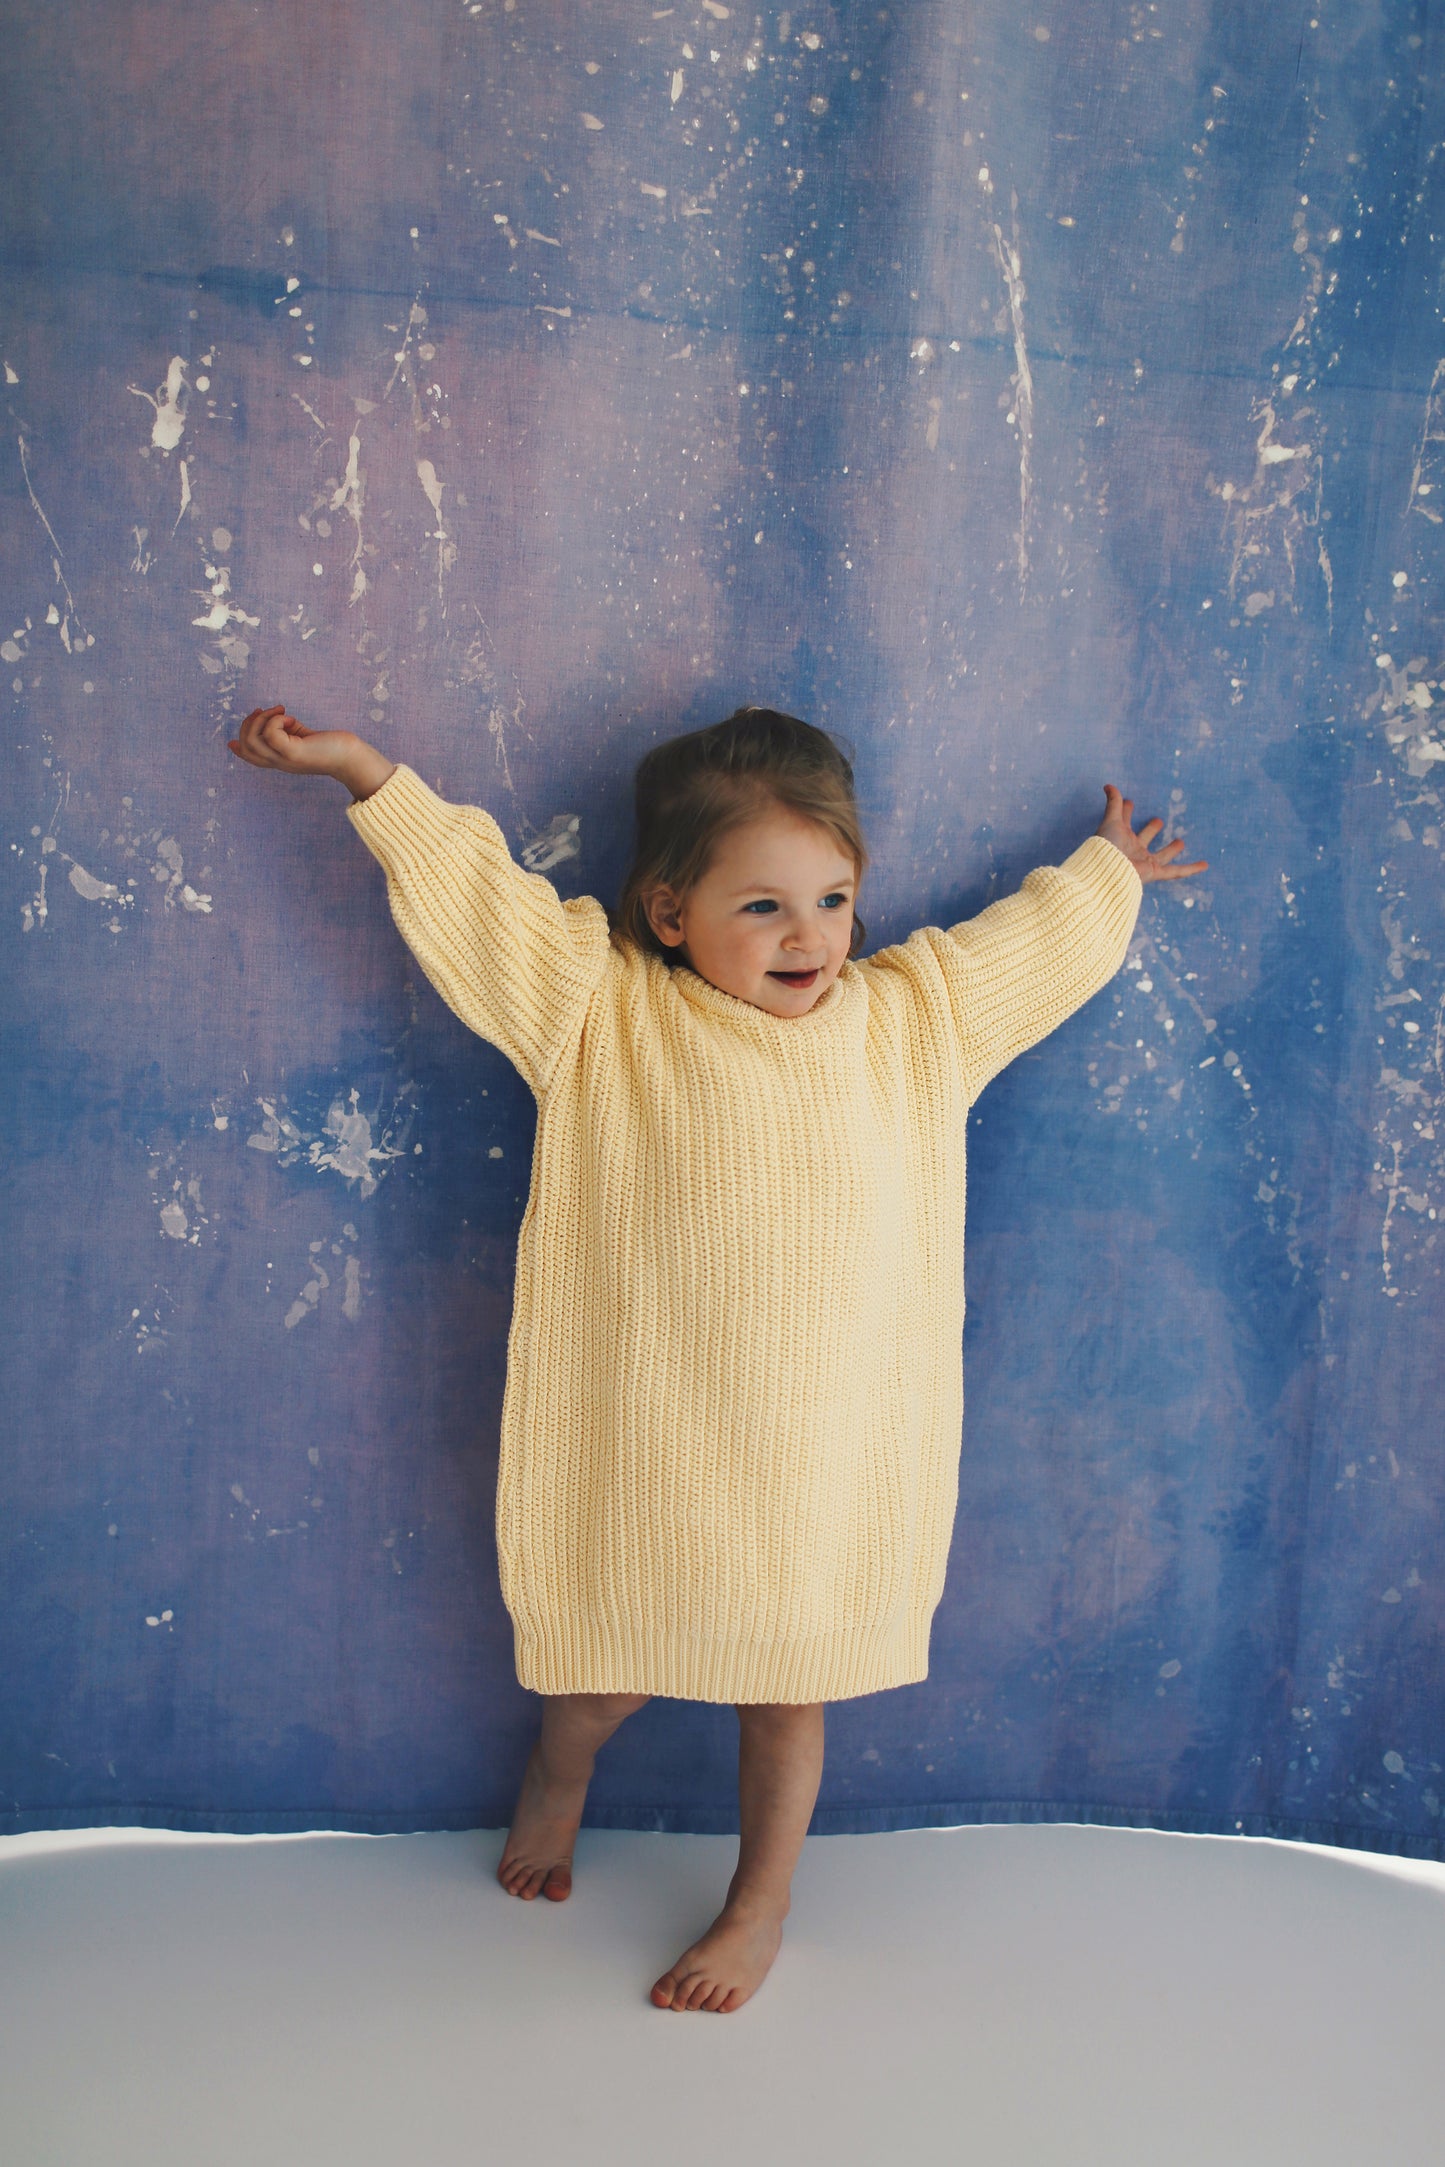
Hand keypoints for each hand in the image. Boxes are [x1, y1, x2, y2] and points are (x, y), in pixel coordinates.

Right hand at [227, 707, 394, 799]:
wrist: (350, 757)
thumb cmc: (330, 744)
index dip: (238, 748)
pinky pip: (270, 734)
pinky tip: (290, 718)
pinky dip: (275, 720)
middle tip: (266, 710)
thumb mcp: (301, 736)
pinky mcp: (293, 753)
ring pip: (252, 740)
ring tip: (280, 711)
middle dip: (248, 724)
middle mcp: (279, 762)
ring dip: (261, 719)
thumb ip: (285, 729)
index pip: (251, 757)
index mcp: (279, 760)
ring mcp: (285, 759)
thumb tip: (273, 716)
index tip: (231, 740)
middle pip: (246, 747)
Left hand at [1095, 784, 1207, 883]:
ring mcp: (1144, 862)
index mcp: (1121, 837)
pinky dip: (1191, 869)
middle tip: (1158, 821)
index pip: (1124, 821)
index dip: (1126, 811)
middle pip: (1144, 838)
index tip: (1130, 801)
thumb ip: (1114, 804)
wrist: (1108, 870)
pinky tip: (1204, 865)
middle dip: (1150, 830)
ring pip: (1161, 856)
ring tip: (1180, 842)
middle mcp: (1132, 850)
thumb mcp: (1112, 821)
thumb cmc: (1107, 846)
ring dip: (1171, 850)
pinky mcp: (1154, 872)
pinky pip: (1176, 871)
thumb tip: (1108, 786)